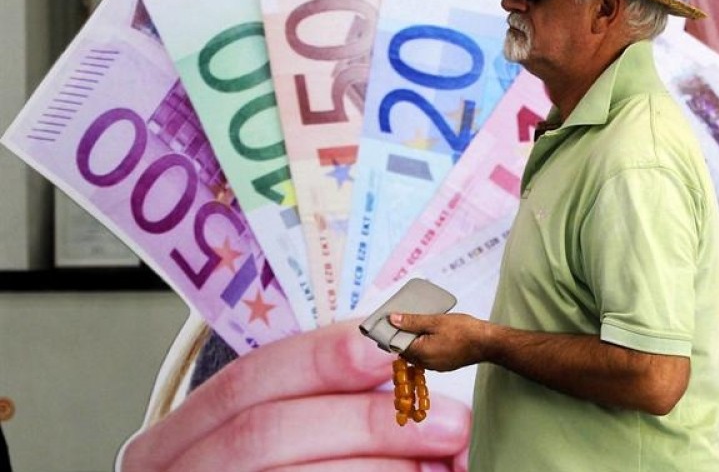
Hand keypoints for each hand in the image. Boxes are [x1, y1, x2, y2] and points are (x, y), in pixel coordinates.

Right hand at [120, 319, 470, 471]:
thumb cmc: (276, 466)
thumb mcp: (276, 428)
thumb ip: (320, 400)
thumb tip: (402, 366)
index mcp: (181, 435)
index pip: (247, 380)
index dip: (318, 358)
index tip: (389, 348)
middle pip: (268, 432)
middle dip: (365, 420)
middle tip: (448, 422)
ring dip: (380, 466)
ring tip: (441, 462)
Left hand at [390, 313, 489, 371]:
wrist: (488, 343)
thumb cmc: (464, 330)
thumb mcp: (435, 321)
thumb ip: (412, 321)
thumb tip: (392, 319)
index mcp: (421, 353)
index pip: (397, 345)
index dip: (392, 333)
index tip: (389, 321)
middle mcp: (426, 364)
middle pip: (406, 350)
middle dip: (404, 336)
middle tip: (405, 318)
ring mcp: (436, 366)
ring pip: (417, 353)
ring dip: (415, 340)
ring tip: (420, 323)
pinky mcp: (445, 365)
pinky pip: (428, 355)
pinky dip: (426, 345)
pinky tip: (432, 333)